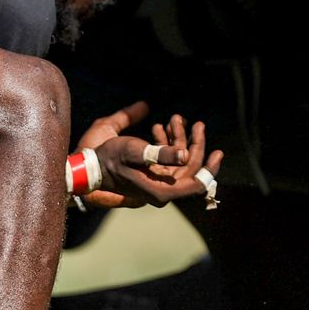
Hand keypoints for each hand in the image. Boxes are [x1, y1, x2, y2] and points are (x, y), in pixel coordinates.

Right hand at [82, 112, 223, 208]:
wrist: (90, 166)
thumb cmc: (110, 158)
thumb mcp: (135, 152)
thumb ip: (162, 154)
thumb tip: (186, 154)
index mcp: (162, 191)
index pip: (196, 184)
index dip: (210, 169)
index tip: (219, 151)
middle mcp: (162, 190)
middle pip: (190, 168)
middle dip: (195, 143)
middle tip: (197, 123)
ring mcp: (156, 183)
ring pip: (179, 161)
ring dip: (179, 139)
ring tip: (174, 118)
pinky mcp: (150, 174)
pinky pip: (166, 159)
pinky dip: (167, 143)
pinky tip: (160, 127)